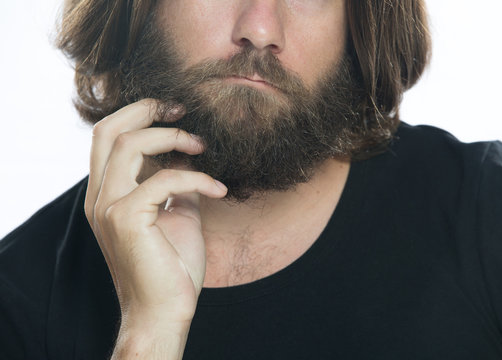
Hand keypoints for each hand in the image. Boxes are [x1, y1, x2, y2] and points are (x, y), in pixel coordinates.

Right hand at [84, 99, 226, 356]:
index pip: (108, 137)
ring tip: (203, 147)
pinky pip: (164, 179)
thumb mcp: (177, 213)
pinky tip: (219, 190)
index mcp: (106, 194)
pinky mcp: (127, 219)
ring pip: (130, 144)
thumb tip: (188, 157)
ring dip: (173, 138)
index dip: (139, 114)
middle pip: (109, 130)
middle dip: (147, 109)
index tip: (176, 112)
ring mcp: (108, 207)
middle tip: (183, 109)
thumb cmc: (171, 266)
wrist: (164, 310)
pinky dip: (197, 178)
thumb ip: (175, 183)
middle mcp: (99, 196)